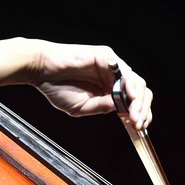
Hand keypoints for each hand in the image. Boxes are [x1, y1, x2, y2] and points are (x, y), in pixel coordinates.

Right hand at [35, 45, 151, 130]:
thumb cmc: (57, 87)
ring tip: (135, 115)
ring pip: (136, 82)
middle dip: (143, 110)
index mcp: (108, 91)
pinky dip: (130, 85)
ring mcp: (111, 67)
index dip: (140, 115)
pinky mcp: (107, 57)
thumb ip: (102, 107)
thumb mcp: (81, 107)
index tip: (139, 128)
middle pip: (140, 93)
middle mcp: (113, 78)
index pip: (132, 103)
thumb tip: (123, 109)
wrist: (42, 70)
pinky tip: (130, 97)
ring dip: (139, 101)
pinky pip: (125, 71)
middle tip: (139, 124)